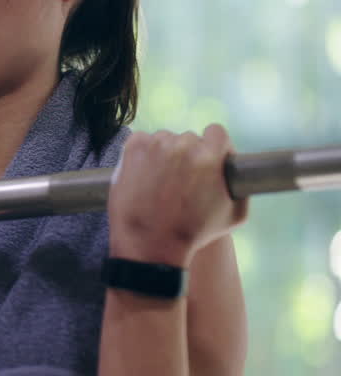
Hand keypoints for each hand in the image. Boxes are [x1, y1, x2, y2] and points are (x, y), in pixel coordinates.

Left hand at [108, 125, 248, 267]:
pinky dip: (144, 152)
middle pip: (189, 138)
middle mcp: (182, 146)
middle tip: (181, 178)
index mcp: (210, 157)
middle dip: (188, 154)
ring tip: (161, 180)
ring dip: (165, 154)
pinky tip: (145, 173)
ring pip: (165, 139)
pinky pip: (143, 140)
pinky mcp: (133, 148)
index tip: (207, 157)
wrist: (150, 243)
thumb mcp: (234, 215)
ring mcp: (155, 146)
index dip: (214, 145)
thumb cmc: (193, 234)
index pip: (216, 132)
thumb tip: (238, 169)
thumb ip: (242, 186)